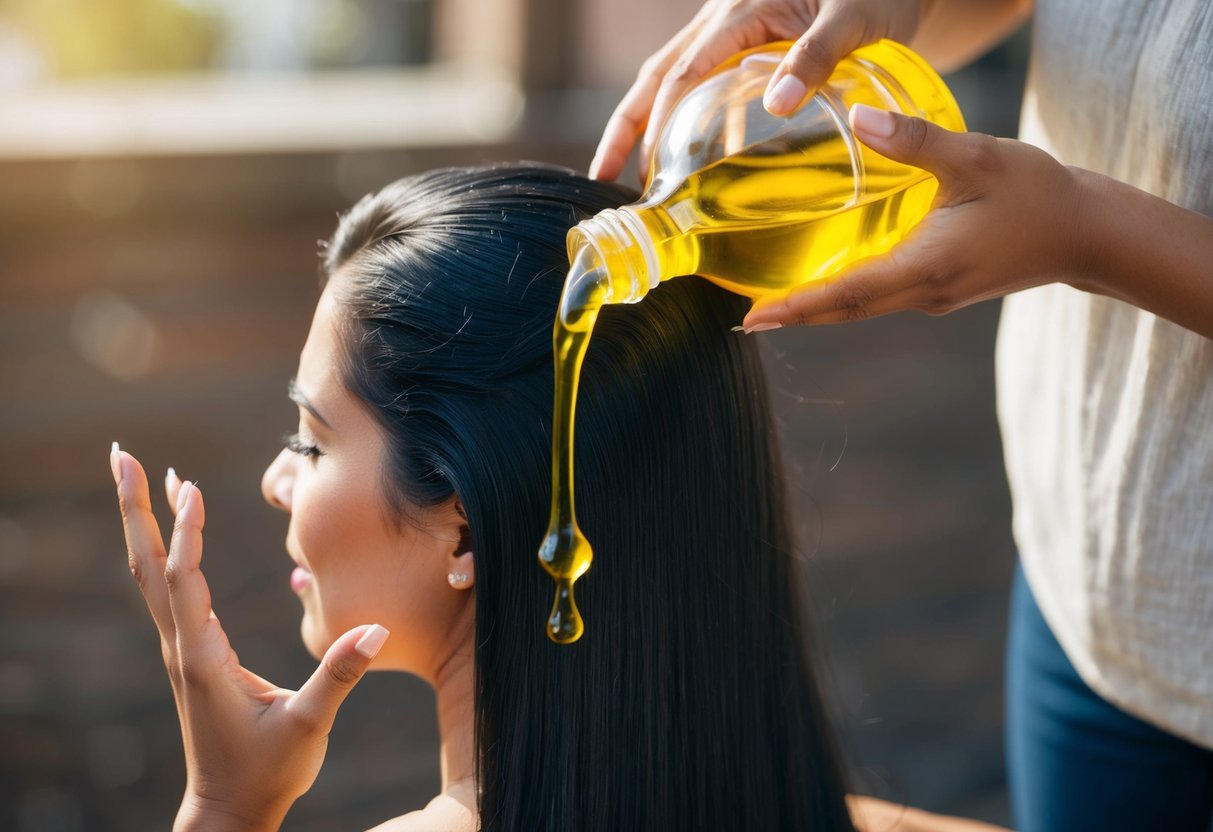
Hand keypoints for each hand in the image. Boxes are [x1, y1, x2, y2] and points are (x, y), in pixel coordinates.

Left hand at [112, 445, 388, 831]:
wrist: (229, 809)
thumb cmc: (268, 771)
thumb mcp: (309, 724)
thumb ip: (340, 674)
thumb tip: (374, 628)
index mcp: (203, 659)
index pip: (185, 582)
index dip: (186, 532)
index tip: (187, 485)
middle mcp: (183, 648)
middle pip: (148, 566)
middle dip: (135, 510)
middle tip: (122, 456)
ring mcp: (182, 650)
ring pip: (152, 574)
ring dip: (145, 523)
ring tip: (141, 475)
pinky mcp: (191, 654)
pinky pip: (169, 588)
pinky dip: (168, 549)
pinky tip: (178, 529)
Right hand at [589, 0, 930, 181]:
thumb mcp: (852, 20)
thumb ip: (815, 58)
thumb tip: (778, 106)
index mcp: (739, 11)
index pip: (682, 73)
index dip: (656, 122)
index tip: (645, 168)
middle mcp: (723, 20)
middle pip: (658, 77)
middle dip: (626, 129)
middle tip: (605, 178)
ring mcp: (730, 33)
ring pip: (673, 81)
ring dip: (649, 127)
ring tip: (638, 177)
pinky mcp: (746, 46)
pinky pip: (706, 86)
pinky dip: (692, 123)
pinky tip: (696, 160)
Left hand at [742, 104, 1088, 329]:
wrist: (1086, 234)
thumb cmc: (1036, 195)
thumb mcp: (977, 157)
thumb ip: (915, 141)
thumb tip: (858, 118)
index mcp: (927, 267)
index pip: (848, 295)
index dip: (799, 308)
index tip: (755, 318)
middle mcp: (924, 292)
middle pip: (846, 312)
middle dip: (796, 316)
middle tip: (747, 320)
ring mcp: (932, 296)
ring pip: (862, 308)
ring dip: (818, 308)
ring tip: (774, 304)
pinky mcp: (939, 288)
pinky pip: (881, 297)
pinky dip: (847, 295)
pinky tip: (827, 281)